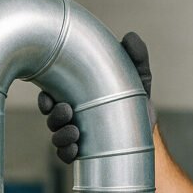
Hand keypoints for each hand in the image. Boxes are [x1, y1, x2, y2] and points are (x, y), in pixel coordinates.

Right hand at [37, 31, 154, 164]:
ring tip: (75, 132)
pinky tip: (75, 148)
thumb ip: (136, 56)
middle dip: (53, 114)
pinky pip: (66, 155)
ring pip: (57, 136)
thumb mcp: (137, 75)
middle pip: (50, 115)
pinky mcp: (84, 152)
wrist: (147, 128)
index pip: (51, 94)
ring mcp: (76, 134)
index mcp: (77, 93)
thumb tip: (129, 37)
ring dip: (60, 134)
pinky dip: (67, 152)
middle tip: (67, 111)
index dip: (44, 96)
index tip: (48, 97)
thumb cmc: (135, 98)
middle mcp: (72, 114)